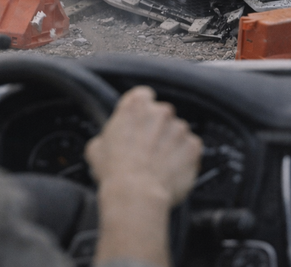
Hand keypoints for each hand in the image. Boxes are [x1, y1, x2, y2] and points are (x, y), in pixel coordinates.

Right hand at [86, 86, 202, 266]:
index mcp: (136, 105)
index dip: (141, 112)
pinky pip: (190, 149)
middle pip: (162, 115)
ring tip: (158, 165)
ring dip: (171, 145)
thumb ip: (108, 134)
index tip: (138, 124)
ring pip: (178, 133)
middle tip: (146, 150)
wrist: (136, 194)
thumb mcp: (96, 148)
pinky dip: (184, 158)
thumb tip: (109, 140)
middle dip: (157, 130)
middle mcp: (161, 111)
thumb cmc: (115, 172)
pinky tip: (170, 171)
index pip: (143, 96)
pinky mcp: (194, 146)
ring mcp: (180, 128)